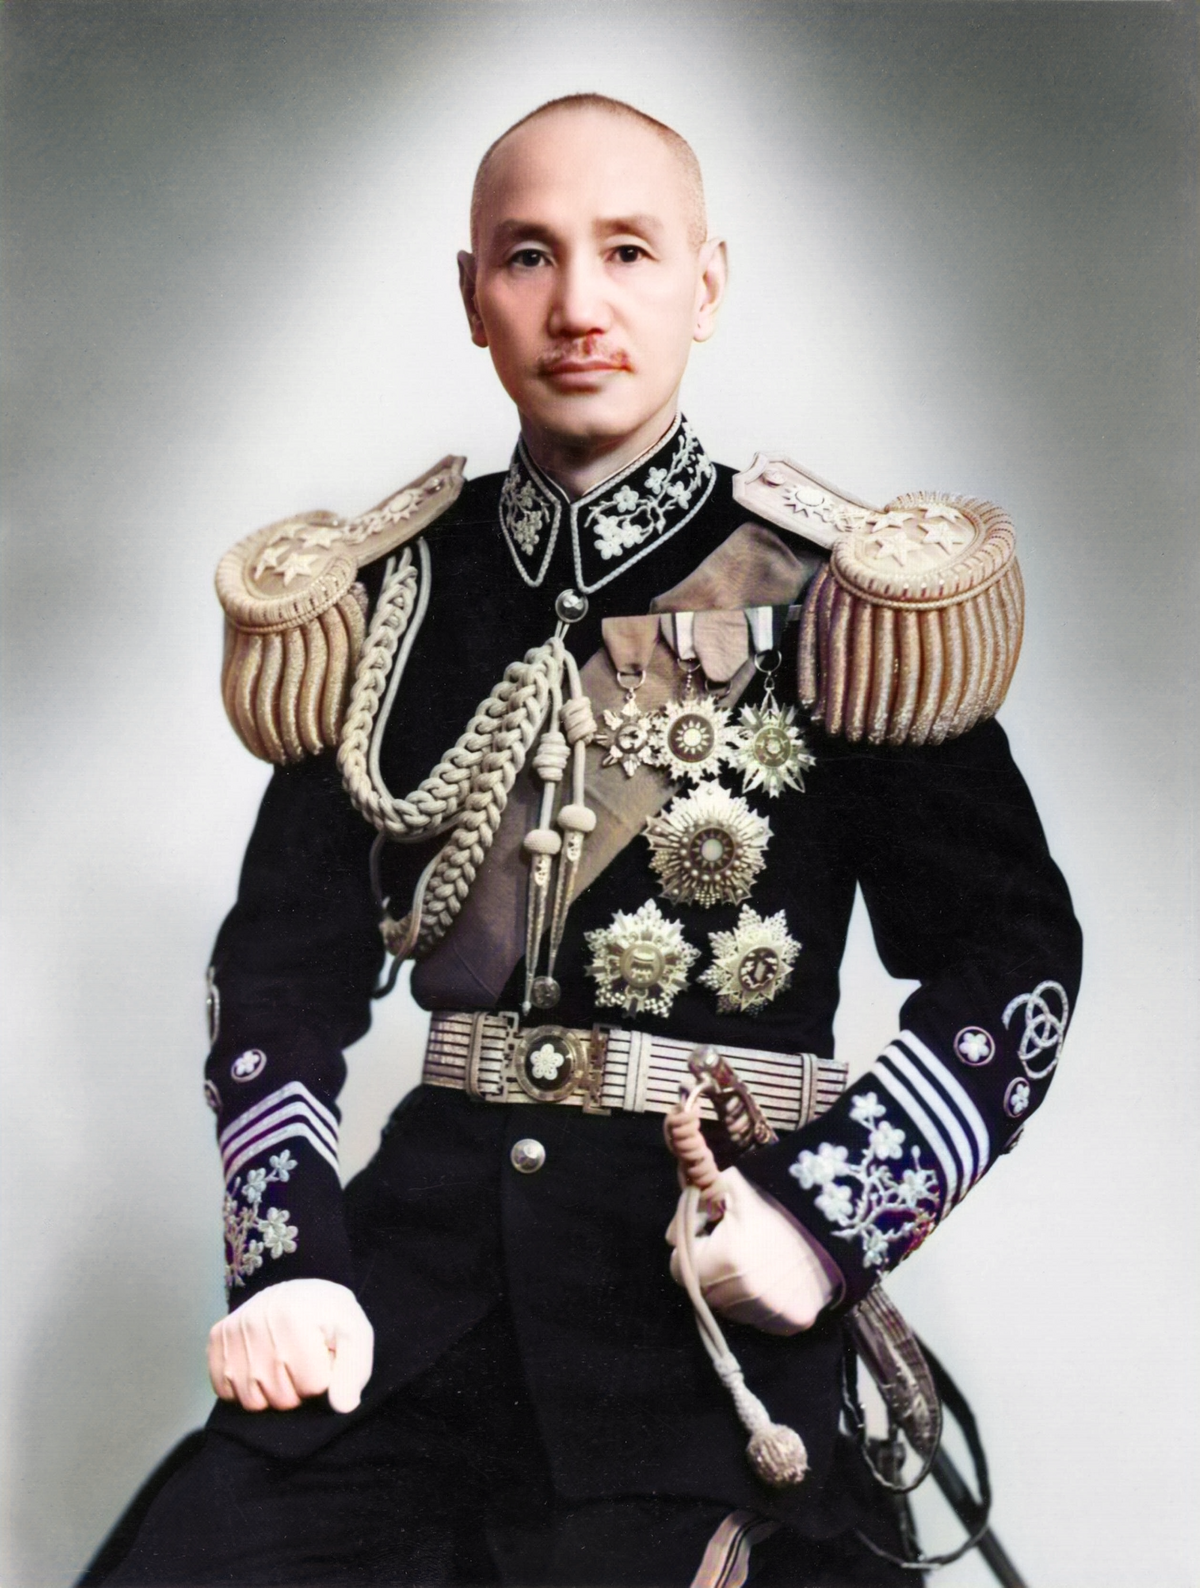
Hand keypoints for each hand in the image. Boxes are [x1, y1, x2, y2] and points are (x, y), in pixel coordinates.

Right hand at [207, 1278, 373, 1412]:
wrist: (295, 1291)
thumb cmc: (327, 1315)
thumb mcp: (353, 1332)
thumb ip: (355, 1369)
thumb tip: (342, 1406)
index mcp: (295, 1318)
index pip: (313, 1386)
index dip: (323, 1378)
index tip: (323, 1356)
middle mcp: (257, 1322)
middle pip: (282, 1399)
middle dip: (299, 1389)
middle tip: (303, 1361)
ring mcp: (233, 1331)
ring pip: (253, 1402)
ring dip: (271, 1393)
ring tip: (282, 1365)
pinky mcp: (216, 1338)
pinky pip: (225, 1391)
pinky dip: (243, 1389)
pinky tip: (259, 1367)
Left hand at [666, 1168, 842, 1334]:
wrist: (835, 1218)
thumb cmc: (776, 1200)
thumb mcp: (729, 1188)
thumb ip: (692, 1211)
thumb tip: (672, 1238)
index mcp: (723, 1261)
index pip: (680, 1270)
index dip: (693, 1251)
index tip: (710, 1237)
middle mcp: (743, 1296)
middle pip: (705, 1292)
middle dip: (710, 1271)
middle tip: (733, 1248)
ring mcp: (769, 1314)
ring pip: (731, 1310)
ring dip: (734, 1290)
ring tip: (756, 1262)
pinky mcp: (791, 1323)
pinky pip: (760, 1320)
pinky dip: (760, 1304)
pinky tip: (774, 1279)